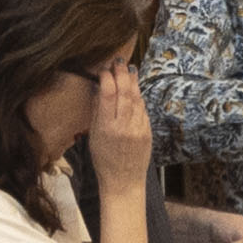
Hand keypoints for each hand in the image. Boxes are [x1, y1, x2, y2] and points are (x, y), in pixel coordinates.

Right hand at [88, 56, 160, 183]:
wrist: (124, 181)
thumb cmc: (104, 160)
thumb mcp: (93, 136)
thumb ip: (97, 112)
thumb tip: (98, 89)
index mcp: (105, 127)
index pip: (107, 94)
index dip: (107, 77)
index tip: (104, 69)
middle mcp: (123, 126)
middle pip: (124, 92)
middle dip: (121, 73)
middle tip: (119, 61)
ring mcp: (138, 128)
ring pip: (136, 98)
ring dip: (132, 81)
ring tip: (128, 69)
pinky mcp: (148, 130)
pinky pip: (143, 109)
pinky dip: (138, 96)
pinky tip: (135, 88)